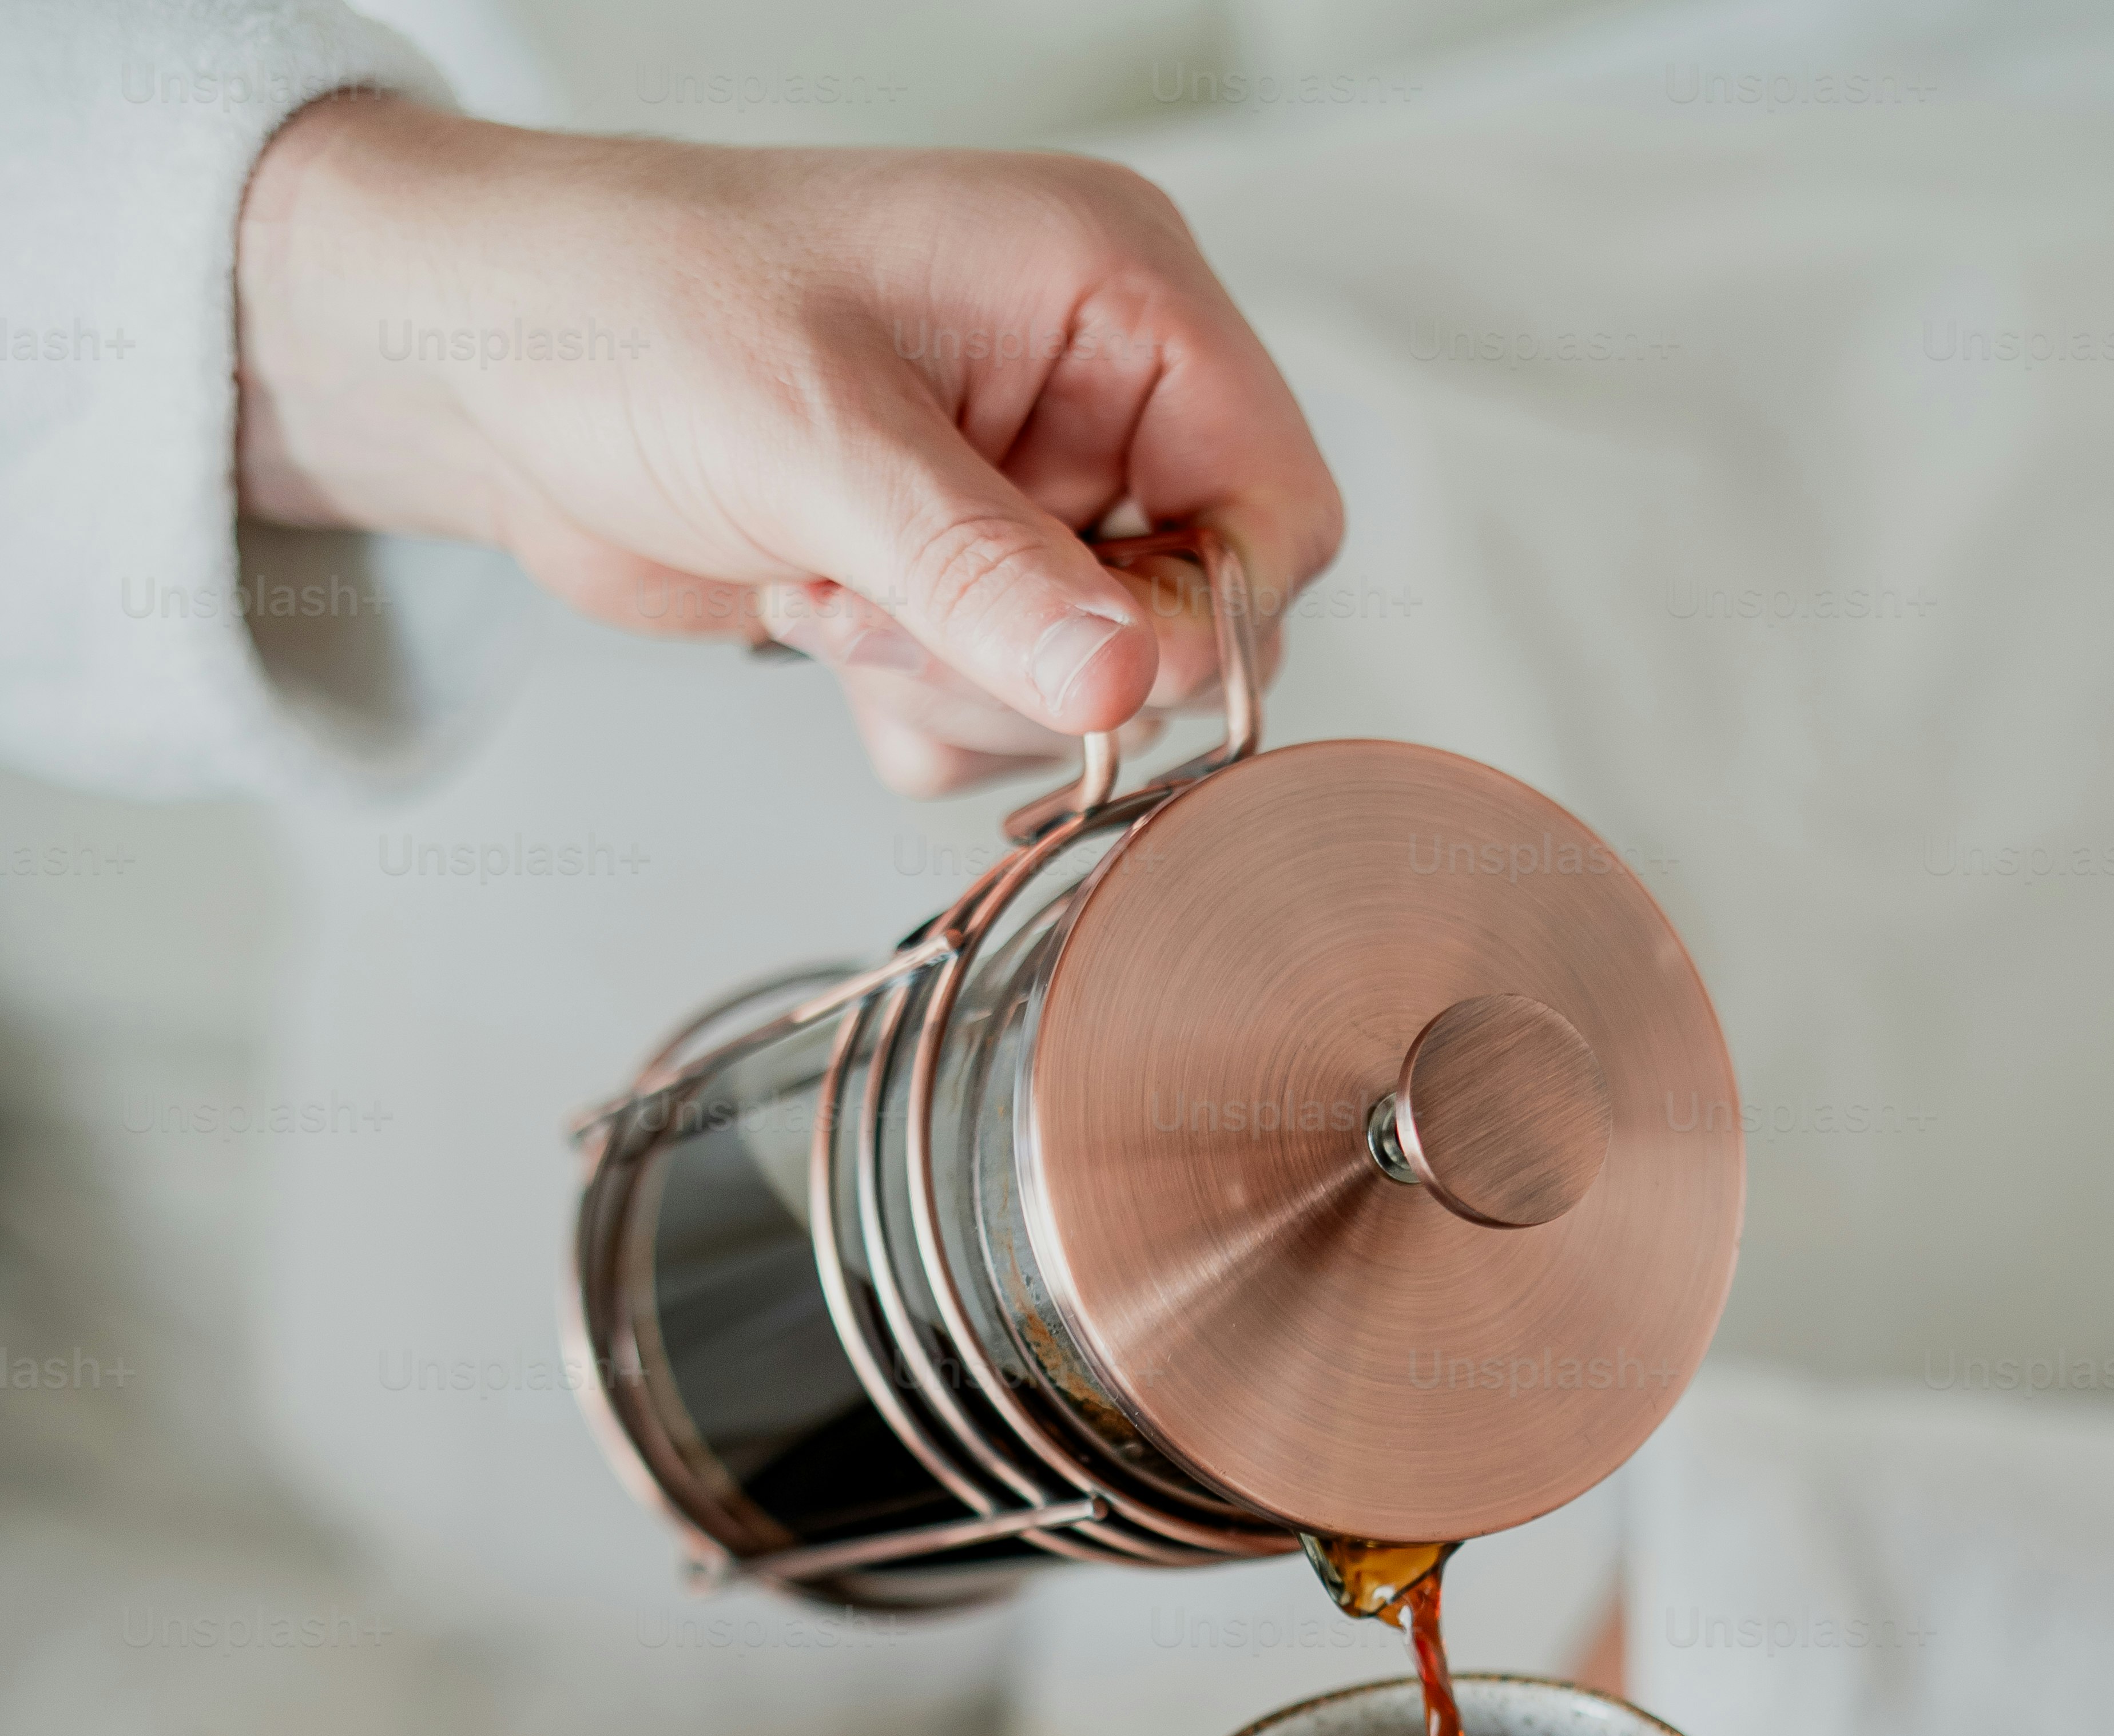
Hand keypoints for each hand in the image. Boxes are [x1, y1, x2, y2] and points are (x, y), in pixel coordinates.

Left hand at [235, 101, 1341, 792]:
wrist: (489, 366)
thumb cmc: (634, 313)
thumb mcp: (817, 439)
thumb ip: (981, 573)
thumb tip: (1127, 686)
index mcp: (1113, 294)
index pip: (1277, 507)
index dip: (1204, 615)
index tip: (1082, 660)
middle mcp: (1091, 394)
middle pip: (1191, 619)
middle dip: (1040, 662)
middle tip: (889, 610)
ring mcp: (1026, 497)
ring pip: (1094, 689)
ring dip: (959, 690)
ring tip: (829, 594)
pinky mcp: (954, 585)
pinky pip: (1004, 717)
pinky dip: (915, 716)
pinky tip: (817, 625)